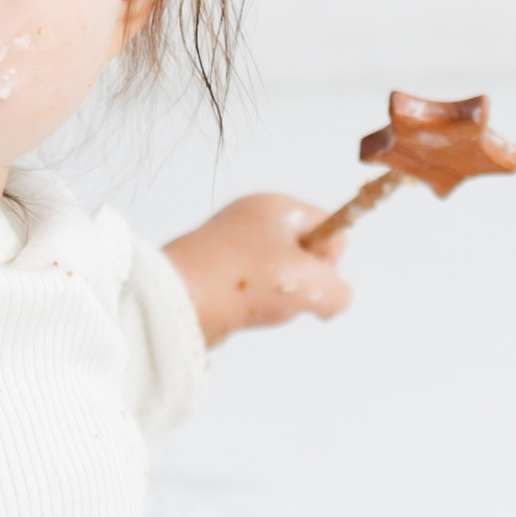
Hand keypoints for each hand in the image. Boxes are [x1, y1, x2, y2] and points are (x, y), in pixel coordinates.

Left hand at [162, 193, 353, 350]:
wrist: (175, 300)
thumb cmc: (243, 281)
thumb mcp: (312, 286)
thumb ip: (340, 291)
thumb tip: (333, 299)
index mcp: (276, 205)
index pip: (330, 223)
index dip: (329, 256)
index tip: (309, 273)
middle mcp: (253, 218)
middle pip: (307, 250)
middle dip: (305, 279)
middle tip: (282, 290)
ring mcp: (233, 245)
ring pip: (282, 274)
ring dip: (281, 296)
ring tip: (258, 303)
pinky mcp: (218, 272)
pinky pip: (256, 288)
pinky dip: (257, 305)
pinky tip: (242, 311)